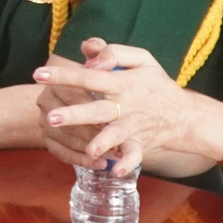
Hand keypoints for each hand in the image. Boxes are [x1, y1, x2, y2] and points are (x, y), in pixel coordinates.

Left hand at [30, 39, 218, 175]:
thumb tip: (86, 55)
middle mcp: (125, 105)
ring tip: (86, 149)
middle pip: (97, 108)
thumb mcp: (142, 58)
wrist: (185, 116)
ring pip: (114, 134)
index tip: (38, 74)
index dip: (64, 75)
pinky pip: (134, 156)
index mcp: (121, 82)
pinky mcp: (141, 144)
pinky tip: (114, 171)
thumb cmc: (157, 84)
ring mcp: (133, 126)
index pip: (89, 75)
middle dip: (75, 114)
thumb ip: (112, 51)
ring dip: (100, 142)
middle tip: (50, 117)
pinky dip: (127, 164)